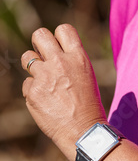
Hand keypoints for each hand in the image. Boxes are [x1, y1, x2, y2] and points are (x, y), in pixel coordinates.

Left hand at [21, 25, 105, 159]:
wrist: (83, 131)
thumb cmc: (89, 105)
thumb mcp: (86, 76)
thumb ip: (71, 62)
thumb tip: (56, 54)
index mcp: (79, 57)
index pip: (63, 29)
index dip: (58, 36)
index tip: (58, 47)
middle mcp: (60, 63)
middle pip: (39, 35)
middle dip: (38, 43)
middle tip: (42, 55)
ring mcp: (44, 77)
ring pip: (27, 57)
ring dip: (32, 65)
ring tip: (43, 78)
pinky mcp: (32, 92)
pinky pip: (27, 84)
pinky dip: (33, 91)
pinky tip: (45, 101)